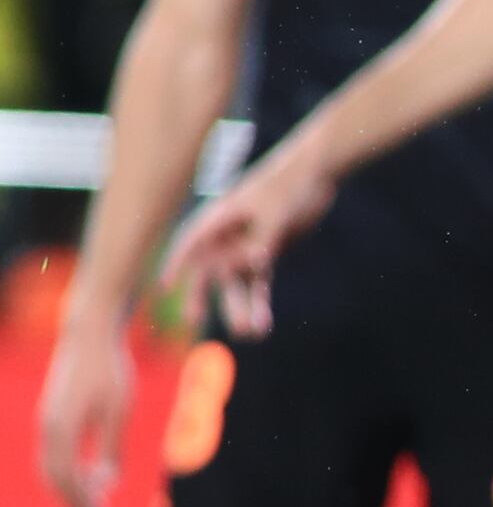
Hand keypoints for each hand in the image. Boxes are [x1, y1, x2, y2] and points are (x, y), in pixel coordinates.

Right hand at [36, 312, 133, 506]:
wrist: (89, 334)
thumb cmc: (110, 369)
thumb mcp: (119, 410)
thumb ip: (112, 447)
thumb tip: (108, 483)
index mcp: (61, 429)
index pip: (67, 478)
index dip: (81, 503)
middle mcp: (47, 428)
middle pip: (54, 478)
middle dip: (74, 503)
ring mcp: (46, 422)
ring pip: (51, 467)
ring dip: (71, 489)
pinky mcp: (52, 416)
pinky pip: (56, 453)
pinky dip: (70, 471)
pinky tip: (93, 478)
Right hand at [161, 150, 333, 341]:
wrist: (314, 174)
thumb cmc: (288, 183)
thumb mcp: (276, 209)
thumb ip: (264, 237)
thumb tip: (256, 264)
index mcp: (219, 217)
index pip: (190, 242)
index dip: (175, 263)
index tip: (164, 286)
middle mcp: (225, 236)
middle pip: (207, 270)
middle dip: (200, 294)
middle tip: (193, 319)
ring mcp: (243, 247)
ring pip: (234, 284)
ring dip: (239, 307)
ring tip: (247, 333)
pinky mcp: (263, 256)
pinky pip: (257, 285)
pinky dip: (259, 304)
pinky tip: (262, 327)